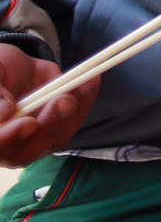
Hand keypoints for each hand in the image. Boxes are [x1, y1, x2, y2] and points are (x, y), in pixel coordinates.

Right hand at [0, 44, 97, 167]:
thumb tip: (4, 112)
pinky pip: (73, 121)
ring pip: (53, 140)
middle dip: (48, 126)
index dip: (10, 138)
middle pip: (25, 152)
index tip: (29, 122)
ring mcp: (35, 139)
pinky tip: (91, 81)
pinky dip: (85, 102)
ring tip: (76, 86)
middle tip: (62, 100)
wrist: (14, 68)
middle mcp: (9, 144)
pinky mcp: (58, 127)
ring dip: (68, 115)